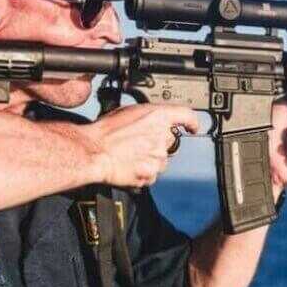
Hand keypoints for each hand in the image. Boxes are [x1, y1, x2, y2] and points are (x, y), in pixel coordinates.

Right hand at [84, 104, 199, 187]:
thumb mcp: (128, 112)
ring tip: (129, 155)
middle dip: (157, 143)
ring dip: (149, 159)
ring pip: (161, 160)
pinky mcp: (151, 174)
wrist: (94, 152)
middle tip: (138, 143)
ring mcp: (158, 157)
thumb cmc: (105, 132)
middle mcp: (162, 136)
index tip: (192, 127)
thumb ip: (147, 116)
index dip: (192, 122)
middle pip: (169, 140)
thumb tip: (152, 121)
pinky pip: (152, 174)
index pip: (186, 116)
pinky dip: (142, 172)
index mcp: (158, 116)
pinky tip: (129, 166)